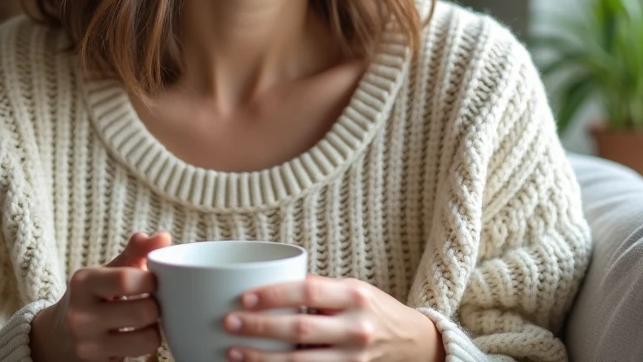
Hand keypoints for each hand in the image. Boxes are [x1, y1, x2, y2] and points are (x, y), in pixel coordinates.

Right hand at [30, 231, 172, 361]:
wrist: (58, 336)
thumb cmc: (93, 296)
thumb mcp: (107, 271)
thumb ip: (136, 252)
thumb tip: (164, 238)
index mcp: (83, 283)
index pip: (125, 280)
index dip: (150, 280)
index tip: (154, 281)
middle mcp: (81, 316)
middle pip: (143, 312)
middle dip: (157, 306)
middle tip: (153, 303)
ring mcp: (88, 346)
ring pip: (146, 340)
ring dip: (155, 330)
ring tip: (147, 322)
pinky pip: (138, 357)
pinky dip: (145, 346)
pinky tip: (136, 338)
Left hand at [221, 275, 444, 361]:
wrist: (411, 341)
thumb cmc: (371, 309)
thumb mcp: (352, 289)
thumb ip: (318, 289)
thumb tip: (268, 286)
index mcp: (354, 295)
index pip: (309, 290)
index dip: (274, 294)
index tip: (245, 297)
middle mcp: (355, 327)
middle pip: (300, 329)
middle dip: (260, 327)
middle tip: (230, 323)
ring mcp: (354, 358)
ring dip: (263, 359)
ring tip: (234, 352)